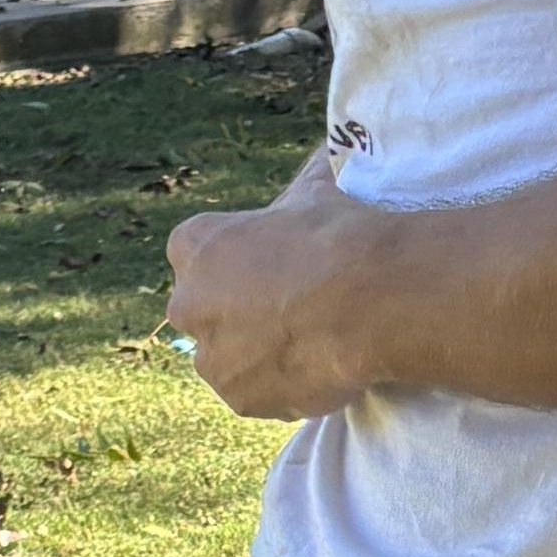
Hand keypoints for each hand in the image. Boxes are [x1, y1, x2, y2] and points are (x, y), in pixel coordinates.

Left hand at [164, 147, 385, 417]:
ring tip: (306, 344)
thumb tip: (324, 158)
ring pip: (224, 358)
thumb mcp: (314, 191)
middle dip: (232, 312)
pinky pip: (253, 394)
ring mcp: (211, 357)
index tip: (264, 268)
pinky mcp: (238, 398)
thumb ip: (299, 190)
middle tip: (285, 309)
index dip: (231, 263)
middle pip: (200, 310)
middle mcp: (188, 302)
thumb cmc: (339, 235)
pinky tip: (315, 369)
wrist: (368, 298)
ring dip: (252, 354)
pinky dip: (277, 388)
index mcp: (194, 244)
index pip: (192, 253)